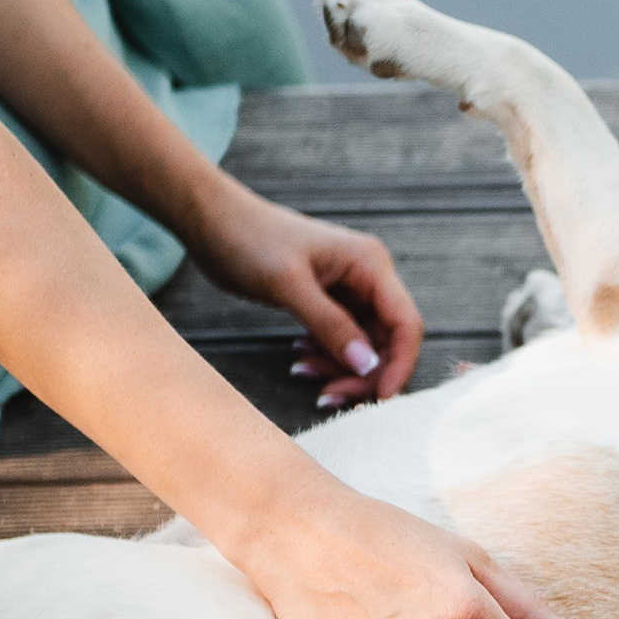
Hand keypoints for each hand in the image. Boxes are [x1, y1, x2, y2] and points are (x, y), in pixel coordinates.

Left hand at [188, 184, 422, 405]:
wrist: (213, 220)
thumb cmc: (249, 239)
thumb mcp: (288, 285)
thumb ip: (330, 325)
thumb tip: (367, 365)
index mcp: (370, 264)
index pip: (405, 323)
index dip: (399, 365)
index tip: (380, 399)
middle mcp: (368, 276)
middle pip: (387, 341)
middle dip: (363, 374)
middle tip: (329, 397)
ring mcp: (349, 288)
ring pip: (363, 345)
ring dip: (340, 368)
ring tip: (303, 372)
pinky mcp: (328, 299)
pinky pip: (340, 339)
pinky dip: (325, 356)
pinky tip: (299, 358)